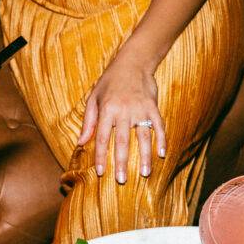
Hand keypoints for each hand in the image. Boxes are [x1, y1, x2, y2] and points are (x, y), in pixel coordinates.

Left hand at [77, 56, 165, 183]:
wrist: (132, 62)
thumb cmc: (109, 82)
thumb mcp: (94, 98)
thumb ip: (88, 121)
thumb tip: (81, 143)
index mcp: (107, 109)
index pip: (103, 137)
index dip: (101, 156)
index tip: (101, 173)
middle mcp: (124, 111)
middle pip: (123, 141)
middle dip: (122, 162)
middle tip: (122, 180)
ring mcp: (140, 109)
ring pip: (143, 137)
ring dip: (145, 156)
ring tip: (145, 173)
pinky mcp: (153, 107)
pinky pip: (158, 126)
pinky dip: (161, 140)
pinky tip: (162, 154)